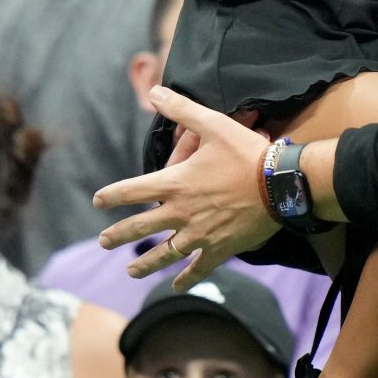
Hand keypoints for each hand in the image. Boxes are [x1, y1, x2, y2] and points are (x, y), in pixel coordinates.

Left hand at [93, 87, 280, 290]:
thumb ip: (182, 109)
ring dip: (145, 263)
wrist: (279, 185)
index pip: (132, 190)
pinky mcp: (219, 249)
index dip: (112, 195)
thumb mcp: (213, 124)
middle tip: (103, 241)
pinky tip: (176, 285)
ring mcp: (199, 235)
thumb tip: (154, 91)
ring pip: (164, 254)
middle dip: (119, 234)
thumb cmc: (246, 153)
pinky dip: (186, 277)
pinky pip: (198, 267)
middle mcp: (181, 213)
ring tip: (130, 271)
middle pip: (140, 227)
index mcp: (175, 184)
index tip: (98, 201)